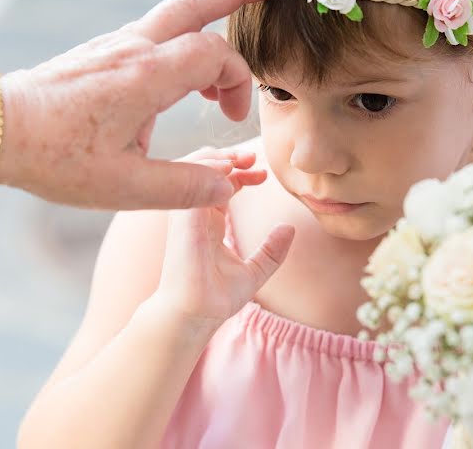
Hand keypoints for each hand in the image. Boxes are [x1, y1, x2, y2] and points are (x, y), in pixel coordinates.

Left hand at [0, 0, 279, 208]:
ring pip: (175, 11)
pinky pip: (155, 28)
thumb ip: (184, 187)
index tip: (230, 116)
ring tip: (238, 14)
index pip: (217, 56)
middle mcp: (135, 49)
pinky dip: (184, 33)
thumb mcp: (124, 187)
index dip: (237, 82)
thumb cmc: (56, 157)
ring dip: (211, 10)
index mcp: (148, 77)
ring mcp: (117, 44)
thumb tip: (228, 187)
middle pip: (196, 3)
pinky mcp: (104, 50)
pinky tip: (186, 67)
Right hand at [154, 147, 294, 330]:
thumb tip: (289, 229)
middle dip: (229, 156)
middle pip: (207, 170)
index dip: (241, 173)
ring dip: (217, 157)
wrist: (195, 317)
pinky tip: (231, 170)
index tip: (264, 174)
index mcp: (209, 222)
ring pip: (193, 169)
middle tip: (253, 156)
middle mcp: (196, 215)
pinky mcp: (183, 219)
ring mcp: (187, 215)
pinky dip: (208, 170)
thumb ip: (271, 251)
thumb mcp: (254, 271)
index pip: (221, 184)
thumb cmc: (216, 298)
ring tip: (242, 157)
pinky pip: (192, 184)